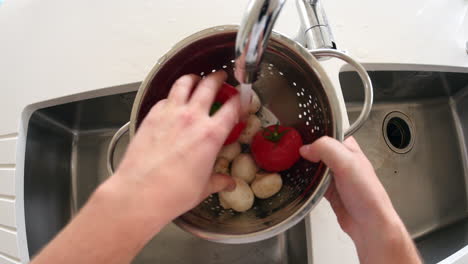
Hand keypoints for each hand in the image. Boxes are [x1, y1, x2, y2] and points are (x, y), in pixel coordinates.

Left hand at [31, 71, 239, 263]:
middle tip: (220, 77)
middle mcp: (192, 118)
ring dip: (193, 78)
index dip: (240, 100)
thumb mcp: (203, 188)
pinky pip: (164, 98)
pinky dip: (171, 96)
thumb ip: (218, 181)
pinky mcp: (151, 116)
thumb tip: (228, 183)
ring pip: (184, 83)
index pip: (233, 107)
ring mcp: (170, 114)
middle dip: (218, 78)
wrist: (139, 193)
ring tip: (196, 79)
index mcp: (211, 134)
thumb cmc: (172, 193)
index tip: (241, 98)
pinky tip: (172, 101)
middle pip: (209, 85)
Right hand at [300, 136, 420, 263]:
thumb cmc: (368, 195)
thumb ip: (326, 149)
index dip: (311, 134)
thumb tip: (306, 148)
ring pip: (311, 165)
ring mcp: (333, 175)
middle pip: (315, 149)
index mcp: (348, 148)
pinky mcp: (327, 189)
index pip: (326, 133)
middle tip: (289, 153)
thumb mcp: (347, 164)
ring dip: (302, 166)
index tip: (296, 138)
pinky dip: (304, 181)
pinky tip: (298, 181)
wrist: (369, 224)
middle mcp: (340, 160)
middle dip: (304, 151)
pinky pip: (311, 181)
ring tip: (291, 166)